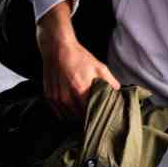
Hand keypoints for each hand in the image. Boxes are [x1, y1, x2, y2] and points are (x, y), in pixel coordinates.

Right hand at [35, 1, 119, 119]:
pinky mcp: (48, 97)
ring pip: (68, 117)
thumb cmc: (80, 57)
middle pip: (79, 117)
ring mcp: (56, 98)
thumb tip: (118, 93)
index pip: (90, 113)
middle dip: (86, 117)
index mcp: (80, 90)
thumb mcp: (99, 67)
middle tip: (93, 115)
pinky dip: (65, 113)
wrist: (57, 49)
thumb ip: (110, 82)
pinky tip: (72, 108)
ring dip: (75, 117)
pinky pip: (58, 113)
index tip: (100, 116)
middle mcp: (66, 97)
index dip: (96, 116)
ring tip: (82, 112)